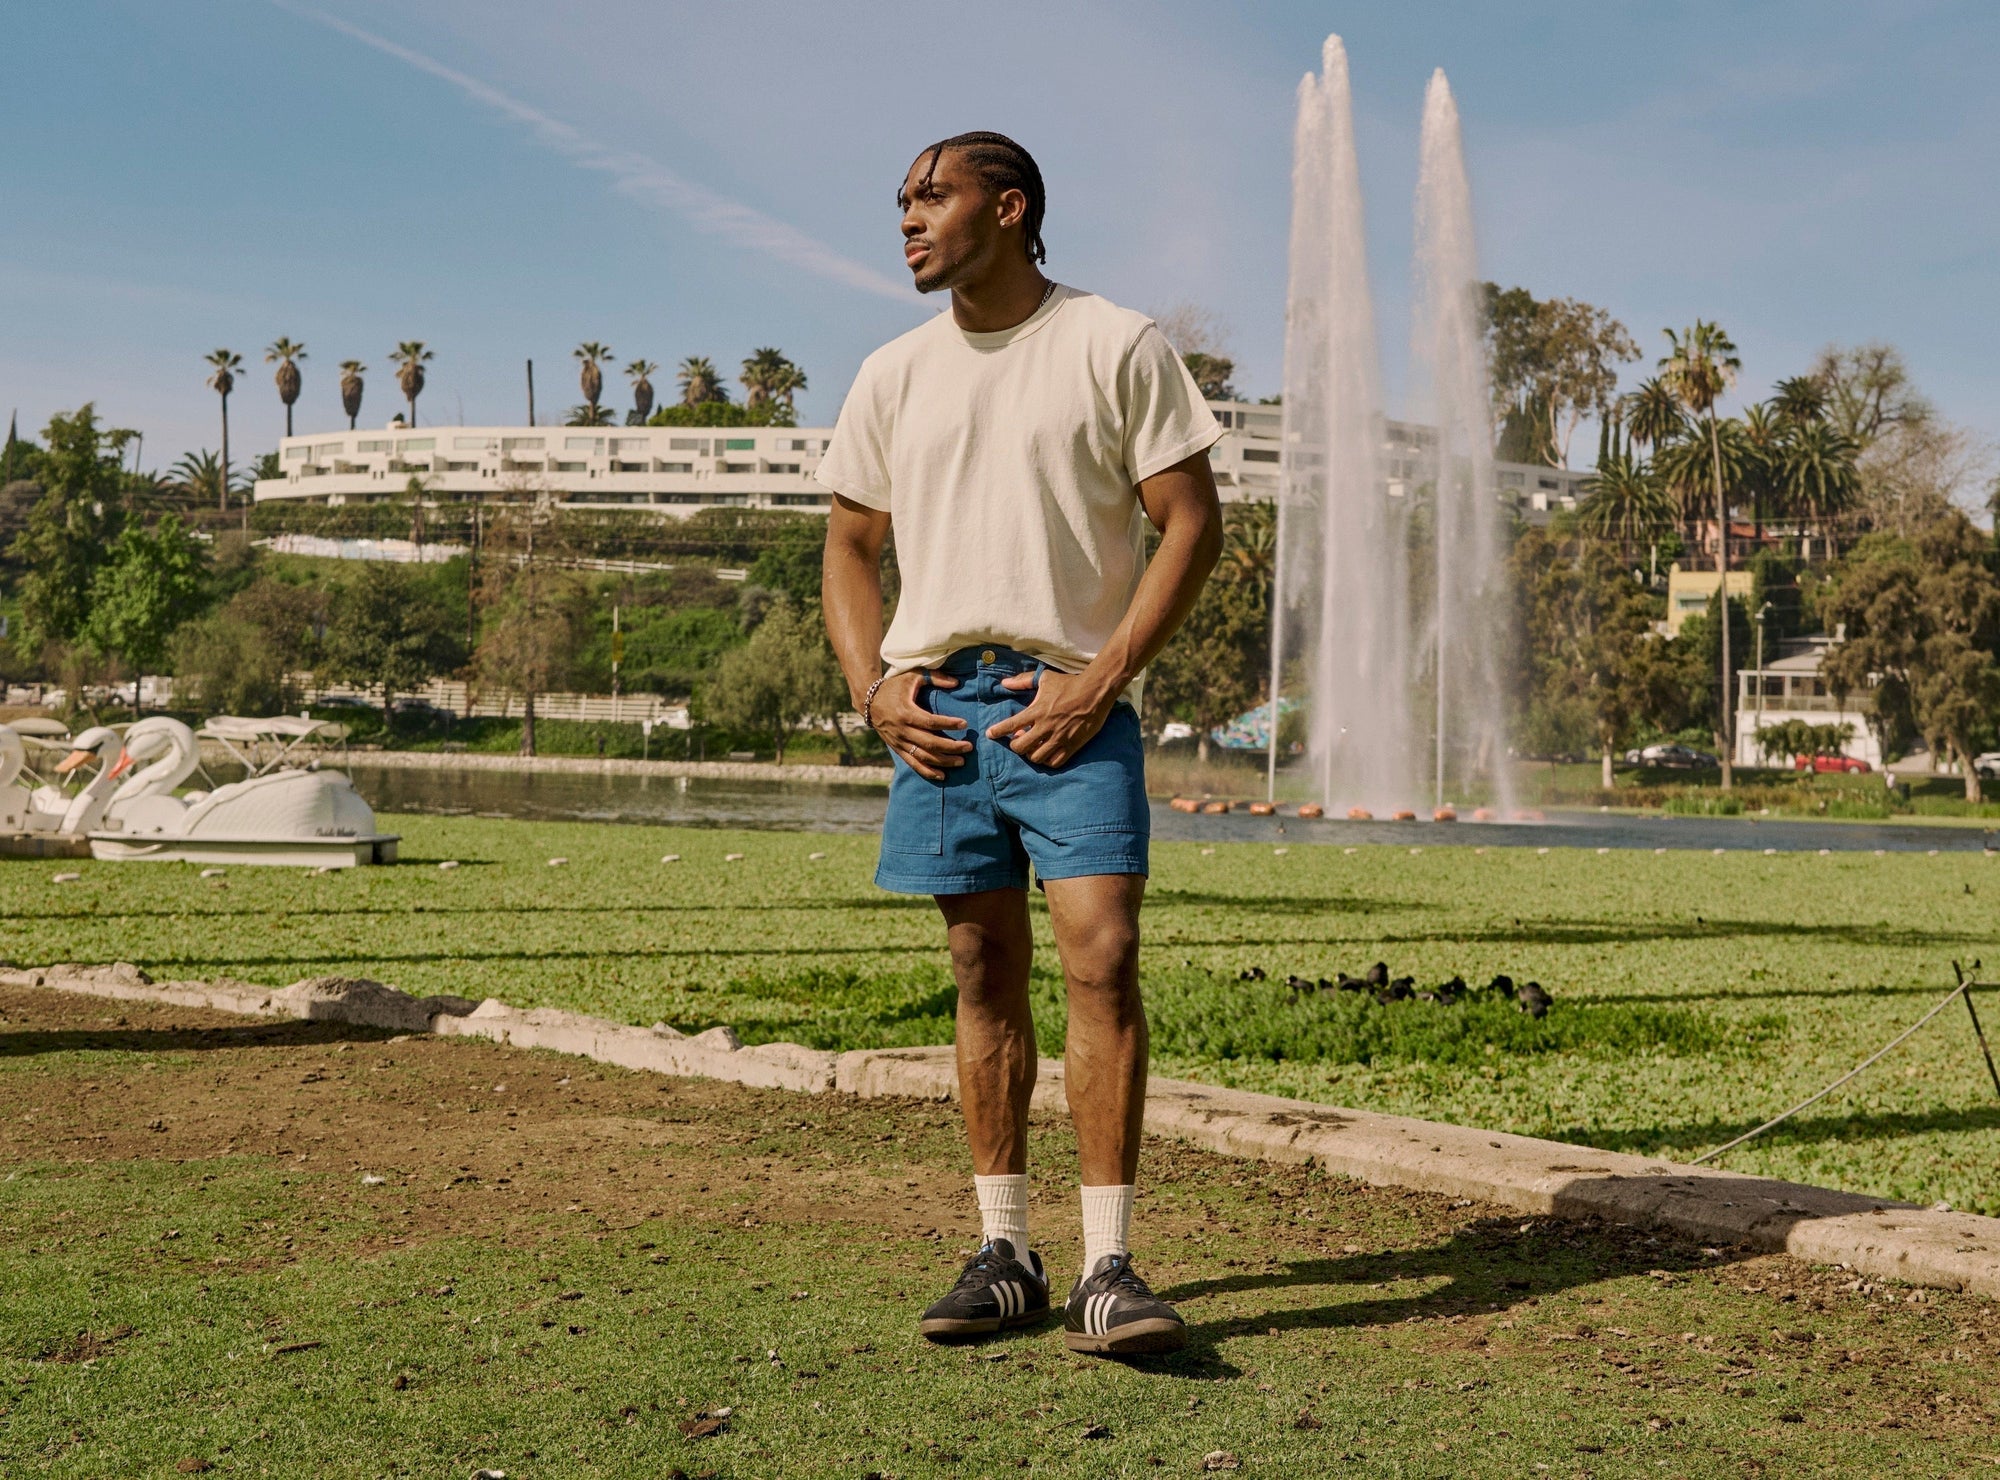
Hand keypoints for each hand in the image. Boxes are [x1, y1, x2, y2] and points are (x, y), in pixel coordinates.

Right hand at [872, 670, 968, 780]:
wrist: (869, 701)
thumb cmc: (894, 686)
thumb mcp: (913, 676)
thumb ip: (935, 678)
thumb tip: (957, 683)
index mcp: (906, 712)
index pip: (931, 722)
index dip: (949, 724)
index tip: (964, 724)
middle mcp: (902, 730)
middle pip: (930, 743)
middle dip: (951, 747)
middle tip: (969, 747)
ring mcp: (899, 741)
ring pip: (923, 756)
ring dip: (943, 761)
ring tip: (961, 761)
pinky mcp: (897, 748)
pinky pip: (913, 763)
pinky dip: (927, 771)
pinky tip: (942, 775)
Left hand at [984, 668, 1114, 767]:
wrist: (1096, 691)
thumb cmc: (1070, 683)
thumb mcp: (1045, 678)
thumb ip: (1023, 681)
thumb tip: (1004, 683)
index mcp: (1037, 710)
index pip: (1011, 725)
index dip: (998, 732)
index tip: (990, 734)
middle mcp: (1046, 726)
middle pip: (1021, 747)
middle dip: (1015, 746)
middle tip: (1018, 741)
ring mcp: (1059, 738)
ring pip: (1036, 757)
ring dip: (1031, 754)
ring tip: (1032, 748)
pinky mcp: (1072, 745)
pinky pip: (1055, 762)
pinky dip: (1047, 761)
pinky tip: (1046, 754)